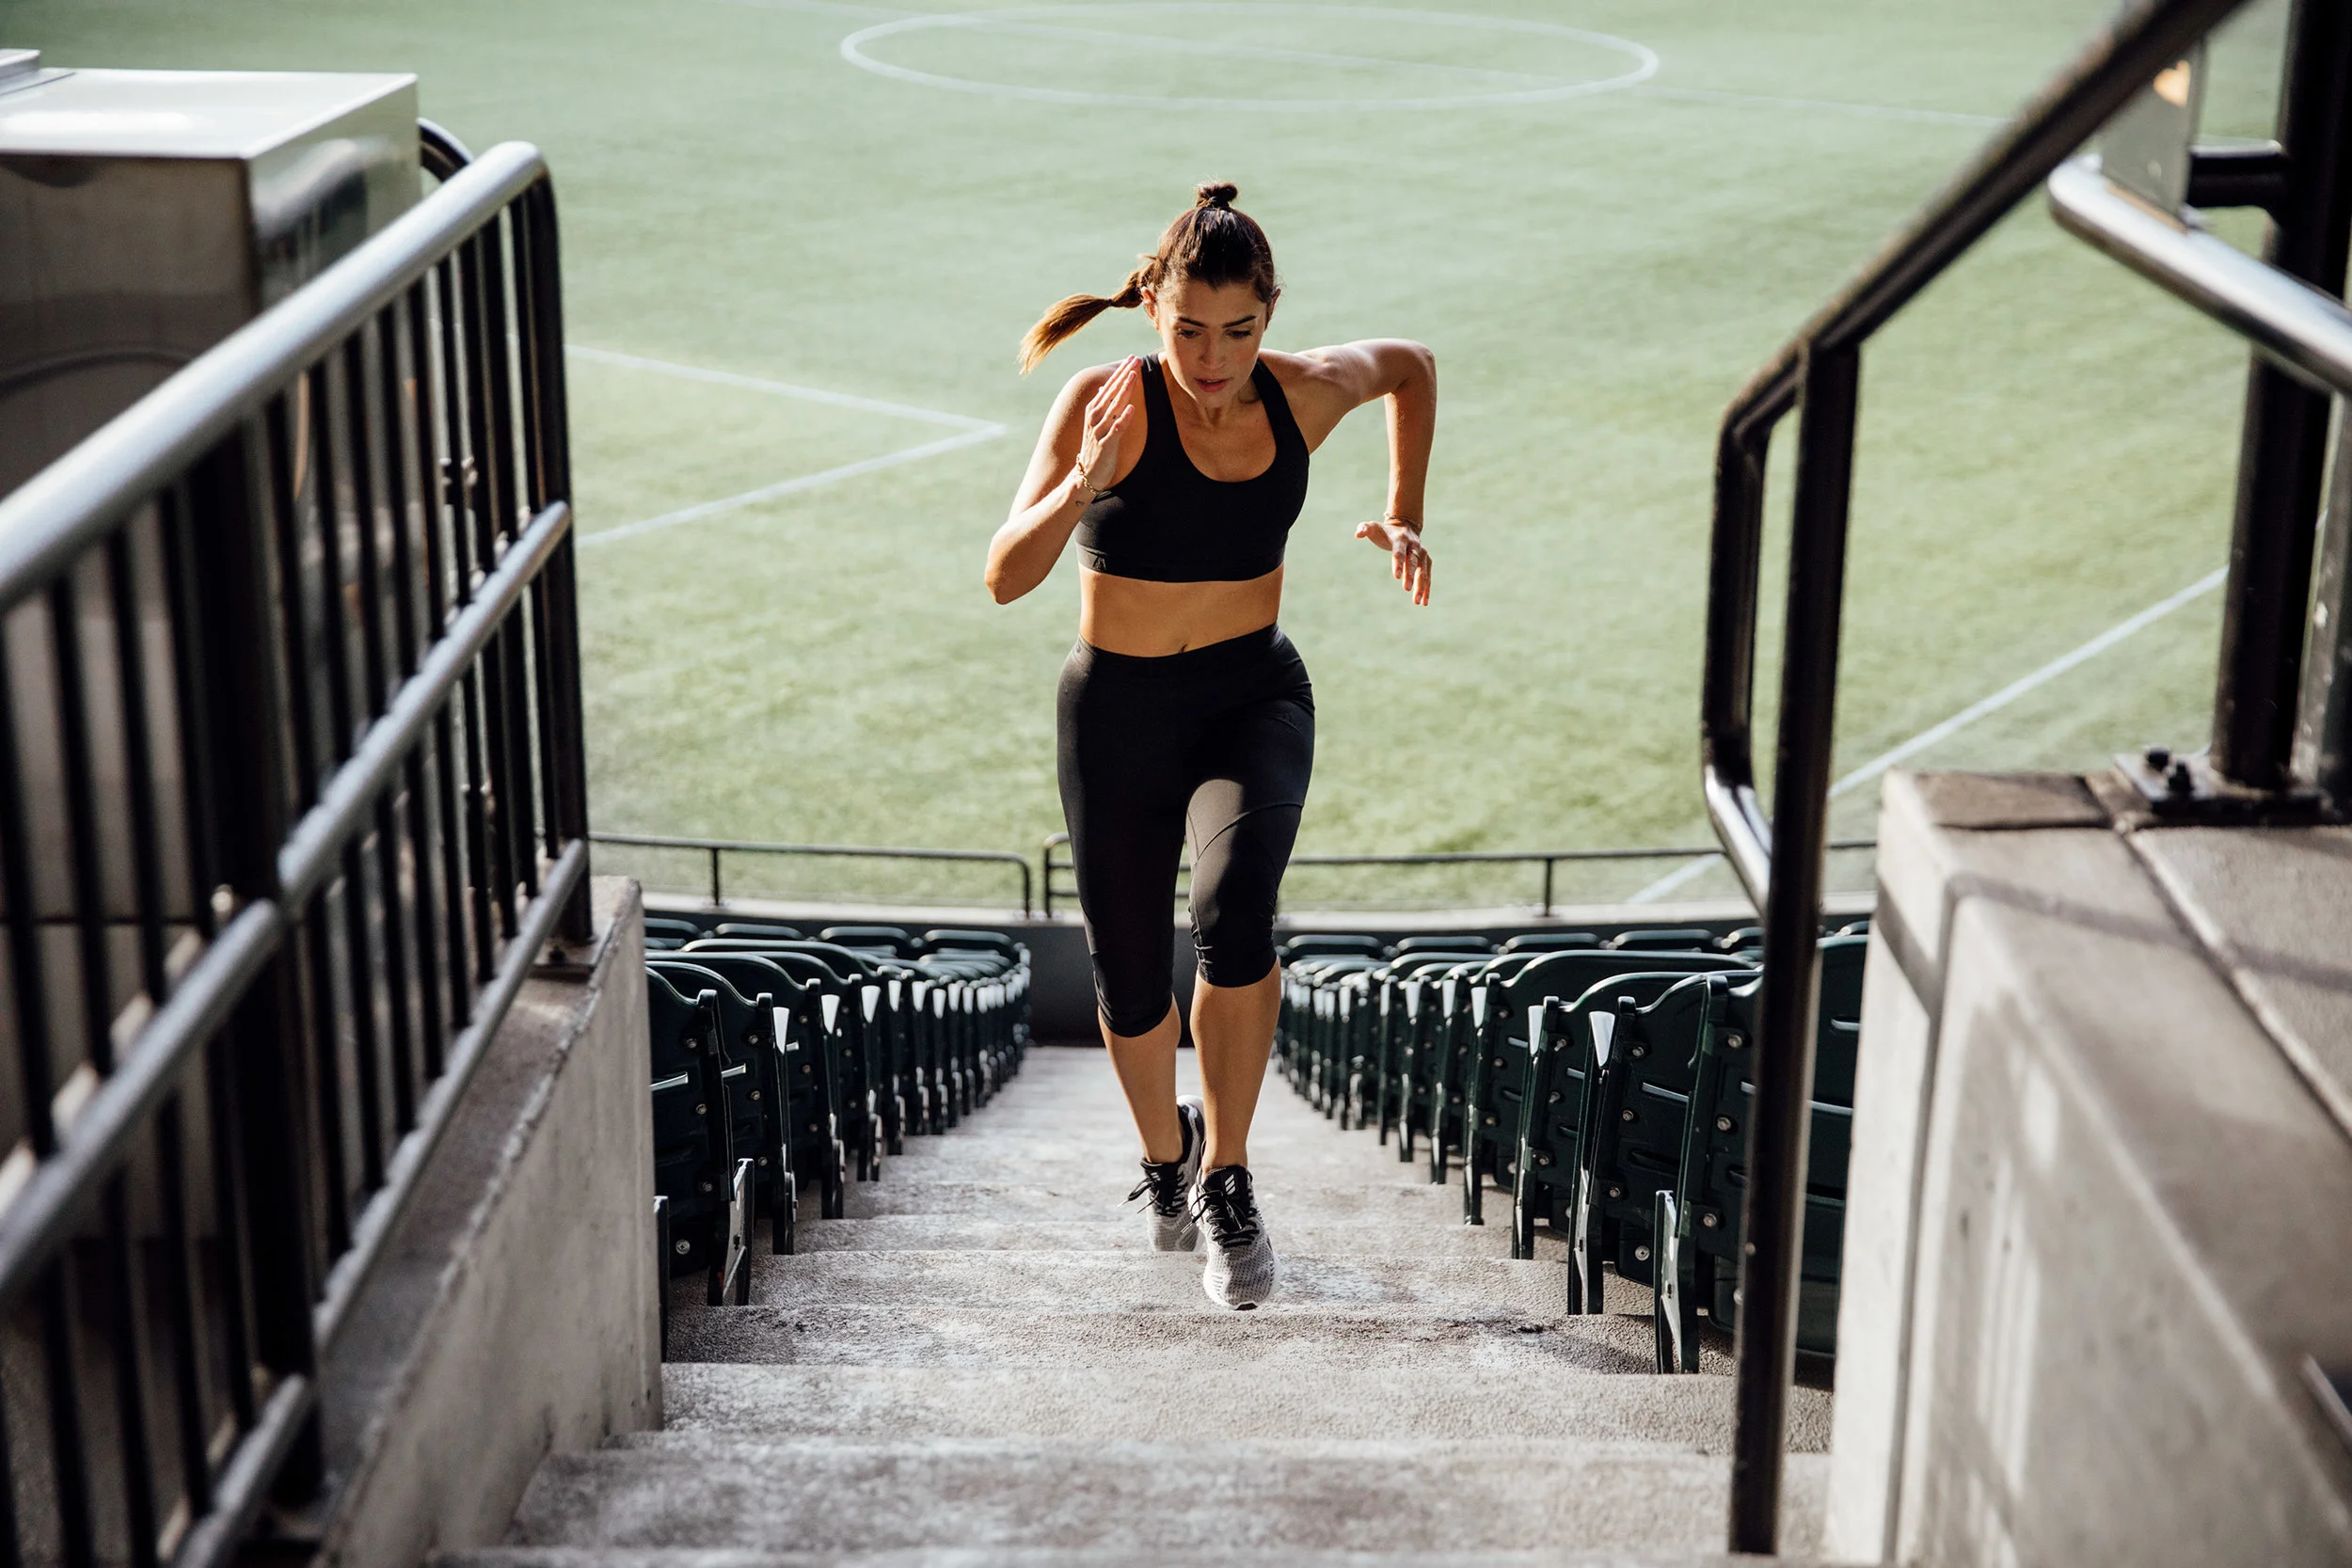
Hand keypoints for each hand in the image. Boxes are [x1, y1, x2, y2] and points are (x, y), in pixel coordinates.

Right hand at [1075, 357, 1139, 495]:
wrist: (1086, 475)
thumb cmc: (1095, 448)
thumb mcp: (1097, 423)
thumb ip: (1102, 405)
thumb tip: (1105, 388)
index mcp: (1093, 410)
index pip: (1110, 386)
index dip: (1121, 372)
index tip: (1132, 358)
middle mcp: (1095, 417)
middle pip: (1112, 392)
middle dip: (1124, 375)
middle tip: (1135, 359)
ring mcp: (1099, 430)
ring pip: (1114, 406)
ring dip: (1124, 390)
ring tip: (1134, 376)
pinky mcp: (1106, 444)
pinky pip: (1116, 429)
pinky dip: (1123, 418)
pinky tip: (1131, 408)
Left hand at [1355, 517, 1431, 604]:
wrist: (1404, 526)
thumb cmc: (1384, 531)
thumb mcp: (1373, 527)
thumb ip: (1364, 529)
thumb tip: (1358, 534)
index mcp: (1401, 538)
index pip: (1399, 552)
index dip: (1398, 563)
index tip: (1396, 577)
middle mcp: (1414, 545)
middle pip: (1413, 561)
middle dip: (1410, 575)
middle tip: (1406, 589)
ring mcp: (1422, 553)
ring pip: (1423, 570)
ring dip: (1421, 586)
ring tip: (1417, 602)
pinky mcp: (1426, 561)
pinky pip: (1428, 576)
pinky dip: (1427, 588)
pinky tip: (1424, 602)